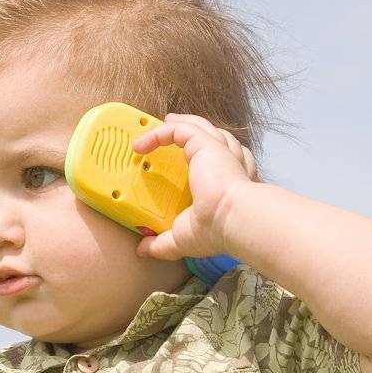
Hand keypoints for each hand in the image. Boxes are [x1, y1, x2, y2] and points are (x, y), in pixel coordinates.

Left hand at [130, 113, 258, 261]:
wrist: (232, 220)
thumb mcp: (182, 239)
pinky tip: (140, 145)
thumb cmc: (216, 230)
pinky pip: (180, 130)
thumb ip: (162, 243)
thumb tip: (142, 250)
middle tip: (172, 128)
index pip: (217, 160)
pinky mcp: (207, 143)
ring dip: (180, 123)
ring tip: (163, 122)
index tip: (180, 158)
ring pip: (199, 127)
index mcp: (224, 182)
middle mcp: (226, 163)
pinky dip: (159, 133)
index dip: (200, 154)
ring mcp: (219, 151)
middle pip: (211, 137)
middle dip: (193, 129)